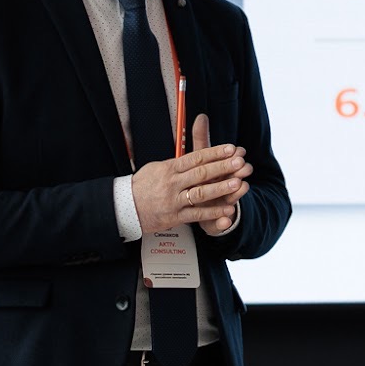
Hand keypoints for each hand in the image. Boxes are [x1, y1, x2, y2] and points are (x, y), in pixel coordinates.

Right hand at [131, 112, 248, 232]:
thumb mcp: (157, 167)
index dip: (215, 152)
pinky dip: (213, 212)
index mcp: (169, 168)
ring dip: (220, 188)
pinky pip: (196, 214)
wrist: (124, 207)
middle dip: (222, 167)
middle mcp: (172, 183)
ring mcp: (174, 200)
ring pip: (200, 193)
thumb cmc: (142, 186)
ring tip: (238, 183)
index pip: (196, 157)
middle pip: (201, 173)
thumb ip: (177, 162)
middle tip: (240, 161)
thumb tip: (193, 153)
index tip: (231, 148)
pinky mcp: (174, 216)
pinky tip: (227, 209)